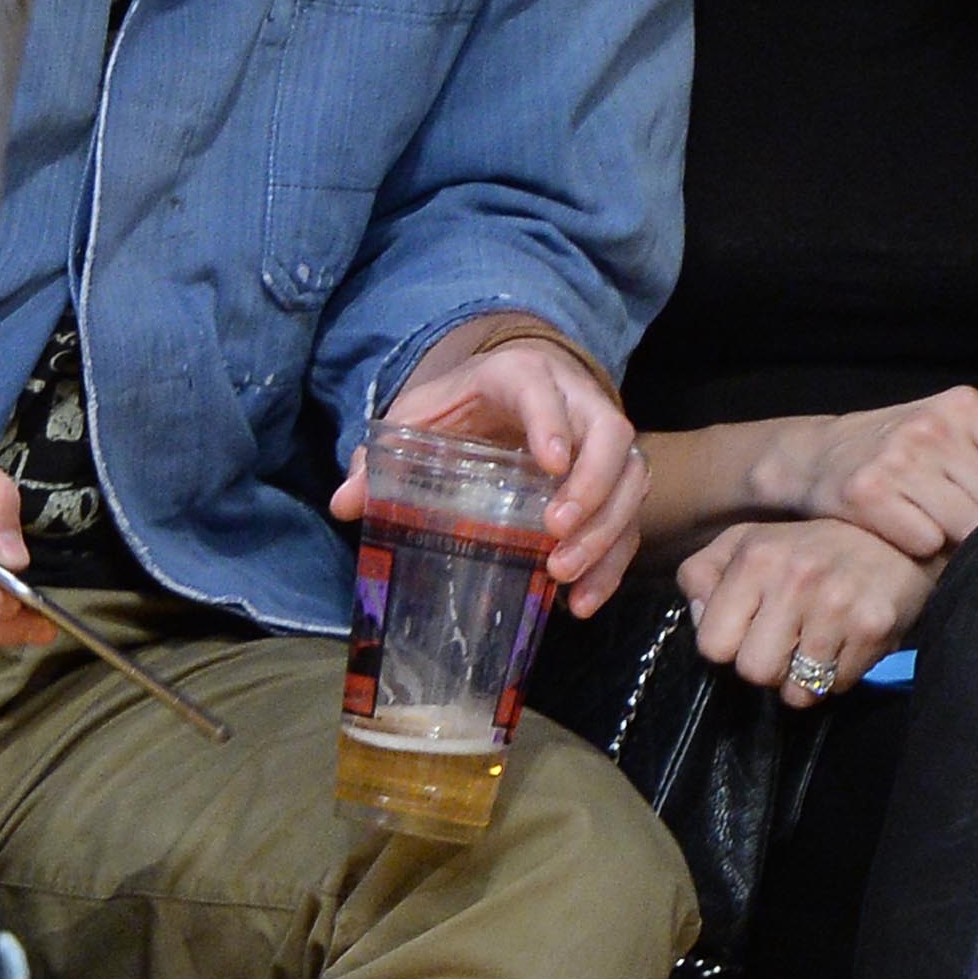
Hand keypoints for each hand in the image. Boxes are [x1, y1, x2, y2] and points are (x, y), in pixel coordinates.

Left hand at [330, 334, 648, 618]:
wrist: (502, 394)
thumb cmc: (458, 407)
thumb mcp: (417, 421)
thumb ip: (380, 458)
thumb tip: (345, 502)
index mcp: (520, 377)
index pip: (545, 389)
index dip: (552, 422)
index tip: (549, 465)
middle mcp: (574, 401)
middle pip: (610, 432)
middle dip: (592, 485)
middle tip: (556, 532)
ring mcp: (600, 443)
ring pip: (632, 475)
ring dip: (607, 527)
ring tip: (563, 574)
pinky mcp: (612, 483)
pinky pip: (631, 518)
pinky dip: (613, 561)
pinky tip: (581, 601)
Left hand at [677, 517, 943, 708]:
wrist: (890, 534)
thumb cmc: (806, 544)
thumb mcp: (745, 541)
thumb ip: (703, 574)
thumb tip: (697, 617)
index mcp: (756, 556)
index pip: (713, 644)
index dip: (727, 645)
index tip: (746, 630)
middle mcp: (795, 578)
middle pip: (754, 673)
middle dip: (766, 666)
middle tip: (784, 640)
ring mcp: (837, 605)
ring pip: (796, 691)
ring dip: (802, 677)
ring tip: (814, 642)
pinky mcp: (874, 628)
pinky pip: (836, 688)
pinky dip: (836, 675)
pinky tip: (842, 641)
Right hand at [755, 388, 977, 560]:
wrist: (821, 455)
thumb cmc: (907, 451)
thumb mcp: (962, 439)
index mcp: (966, 406)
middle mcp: (934, 426)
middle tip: (973, 532)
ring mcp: (899, 459)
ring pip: (969, 528)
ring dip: (960, 543)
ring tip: (943, 534)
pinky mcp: (867, 494)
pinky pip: (926, 544)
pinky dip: (924, 551)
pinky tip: (910, 537)